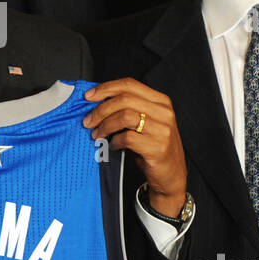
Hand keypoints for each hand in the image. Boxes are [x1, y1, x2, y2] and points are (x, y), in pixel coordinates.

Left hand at [84, 79, 187, 216]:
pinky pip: (128, 138)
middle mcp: (164, 112)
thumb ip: (128, 109)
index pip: (129, 84)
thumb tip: (97, 101)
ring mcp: (163, 130)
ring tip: (96, 134)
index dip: (106, 88)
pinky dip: (115, 141)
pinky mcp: (158, 147)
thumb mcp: (145, 122)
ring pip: (125, 116)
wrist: (171, 175)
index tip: (88, 96)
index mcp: (160, 101)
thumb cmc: (153, 147)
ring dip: (105, 125)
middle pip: (124, 99)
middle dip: (101, 110)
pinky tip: (113, 146)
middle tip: (88, 121)